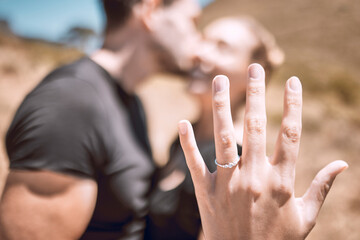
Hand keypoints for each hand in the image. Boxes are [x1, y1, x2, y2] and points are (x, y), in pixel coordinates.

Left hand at [178, 64, 347, 239]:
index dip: (292, 105)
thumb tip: (343, 165)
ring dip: (220, 106)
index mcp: (281, 181)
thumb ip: (322, 189)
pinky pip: (195, 163)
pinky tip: (183, 122)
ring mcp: (228, 183)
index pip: (290, 134)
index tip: (293, 81)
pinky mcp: (206, 192)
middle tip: (254, 67)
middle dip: (255, 93)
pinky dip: (187, 143)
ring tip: (218, 79)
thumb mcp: (305, 218)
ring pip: (223, 137)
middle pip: (254, 126)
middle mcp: (254, 177)